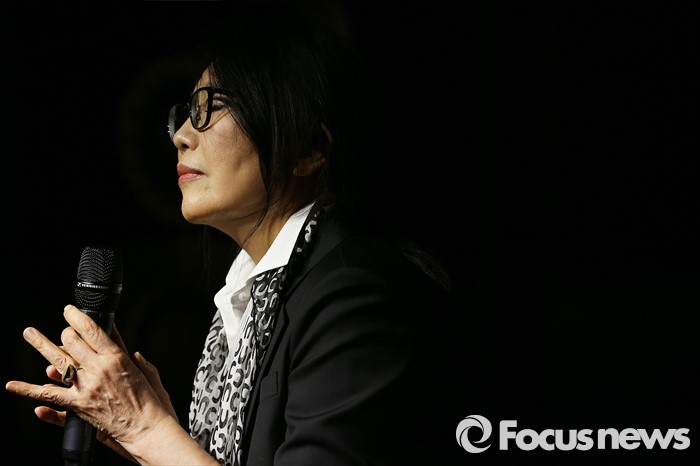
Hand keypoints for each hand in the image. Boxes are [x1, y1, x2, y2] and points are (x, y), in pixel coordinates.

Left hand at [6, 305, 175, 460]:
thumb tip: (129, 348)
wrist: (146, 428)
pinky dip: (28, 390)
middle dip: (65, 332)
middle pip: (72, 341)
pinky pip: (48, 394)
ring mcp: (85, 387)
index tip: (71, 310)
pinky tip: (13, 384)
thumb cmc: (150, 402)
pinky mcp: (77, 404)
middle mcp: (98, 369)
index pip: (91, 330)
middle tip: (64, 329)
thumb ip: (135, 358)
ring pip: (57, 360)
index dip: (77, 317)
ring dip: (41, 344)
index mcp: (117, 358)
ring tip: (30, 333)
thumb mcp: (147, 372)